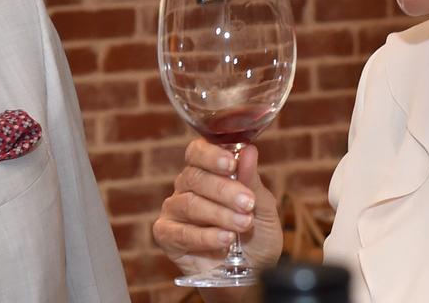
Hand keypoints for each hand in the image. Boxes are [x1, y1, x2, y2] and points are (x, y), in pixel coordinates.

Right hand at [153, 139, 282, 277]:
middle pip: (195, 177)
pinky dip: (205, 236)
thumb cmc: (255, 239)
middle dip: (225, 190)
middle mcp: (186, 187)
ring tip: (243, 224)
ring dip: (220, 214)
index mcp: (207, 172)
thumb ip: (252, 181)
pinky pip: (180, 232)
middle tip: (248, 204)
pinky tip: (224, 240)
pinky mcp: (166, 235)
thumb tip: (249, 150)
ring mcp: (174, 211)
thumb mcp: (262, 208)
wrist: (250, 277)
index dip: (212, 155)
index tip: (232, 164)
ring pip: (189, 203)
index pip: (198, 151)